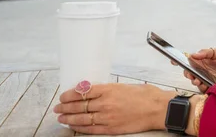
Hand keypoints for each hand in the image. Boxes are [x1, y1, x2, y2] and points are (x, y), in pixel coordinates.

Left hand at [54, 82, 176, 134]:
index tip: (63, 96)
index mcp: (109, 89)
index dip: (70, 94)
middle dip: (65, 107)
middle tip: (57, 107)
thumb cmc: (145, 95)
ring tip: (61, 118)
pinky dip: (80, 127)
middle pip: (79, 105)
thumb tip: (95, 91)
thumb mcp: (125, 86)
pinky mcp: (111, 128)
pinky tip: (73, 126)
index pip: (83, 91)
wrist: (158, 108)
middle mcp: (105, 103)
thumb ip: (109, 89)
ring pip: (82, 118)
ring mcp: (107, 117)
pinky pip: (91, 129)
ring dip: (69, 118)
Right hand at [174, 48, 215, 93]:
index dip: (179, 60)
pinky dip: (201, 88)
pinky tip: (205, 85)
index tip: (173, 61)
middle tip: (190, 74)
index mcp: (201, 60)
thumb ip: (206, 52)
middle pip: (188, 72)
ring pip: (193, 81)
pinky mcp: (208, 88)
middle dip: (187, 73)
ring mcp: (203, 79)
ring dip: (194, 81)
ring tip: (198, 80)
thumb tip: (194, 54)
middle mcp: (200, 70)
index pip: (187, 60)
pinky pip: (201, 89)